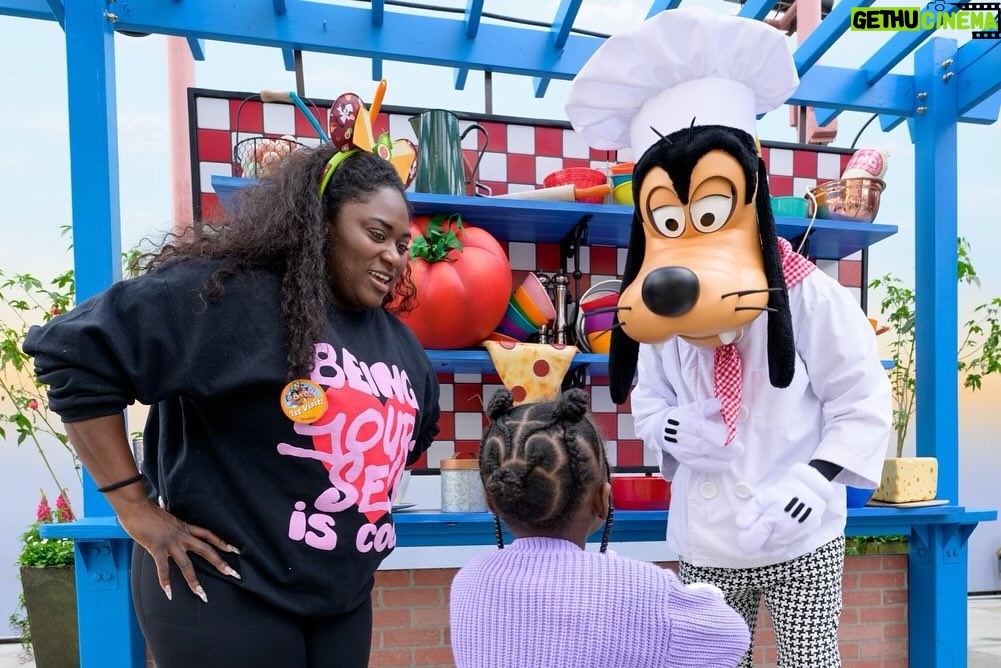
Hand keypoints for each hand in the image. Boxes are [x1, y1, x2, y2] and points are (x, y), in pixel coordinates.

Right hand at [116, 498, 240, 602]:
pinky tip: (168, 593)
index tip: (235, 550)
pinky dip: (165, 581)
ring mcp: (171, 543)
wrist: (137, 506)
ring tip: (202, 594)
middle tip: (233, 574)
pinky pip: (163, 568)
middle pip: (206, 550)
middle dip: (220, 563)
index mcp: (185, 527)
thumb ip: (168, 517)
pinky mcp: (157, 548)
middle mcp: (182, 536)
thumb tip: (163, 506)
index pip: (208, 535)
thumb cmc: (147, 510)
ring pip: (187, 564)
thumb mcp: (165, 515)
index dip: (222, 542)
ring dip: (194, 581)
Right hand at [660, 398, 743, 473]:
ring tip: (733, 457)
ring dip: (724, 460)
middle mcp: (689, 440)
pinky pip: (702, 468)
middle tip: (739, 449)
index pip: (711, 433)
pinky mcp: (686, 462)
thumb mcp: (696, 407)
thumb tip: (725, 404)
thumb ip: (711, 405)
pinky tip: (724, 464)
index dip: (725, 436)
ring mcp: (687, 453)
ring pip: (708, 461)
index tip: (734, 435)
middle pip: (711, 448)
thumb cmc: (684, 418)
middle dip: (729, 451)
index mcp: (693, 424)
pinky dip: (715, 467)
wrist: (663, 429)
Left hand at [735, 463, 834, 554]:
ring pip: (776, 550)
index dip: (744, 540)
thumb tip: (741, 525)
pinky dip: (780, 546)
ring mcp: (794, 537)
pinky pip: (787, 548)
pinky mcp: (803, 538)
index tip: (743, 535)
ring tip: (767, 532)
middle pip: (764, 547)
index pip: (752, 541)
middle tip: (756, 531)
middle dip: (757, 541)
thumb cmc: (784, 492)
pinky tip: (777, 536)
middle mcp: (783, 533)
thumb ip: (751, 512)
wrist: (810, 490)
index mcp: (771, 521)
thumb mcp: (763, 498)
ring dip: (768, 545)